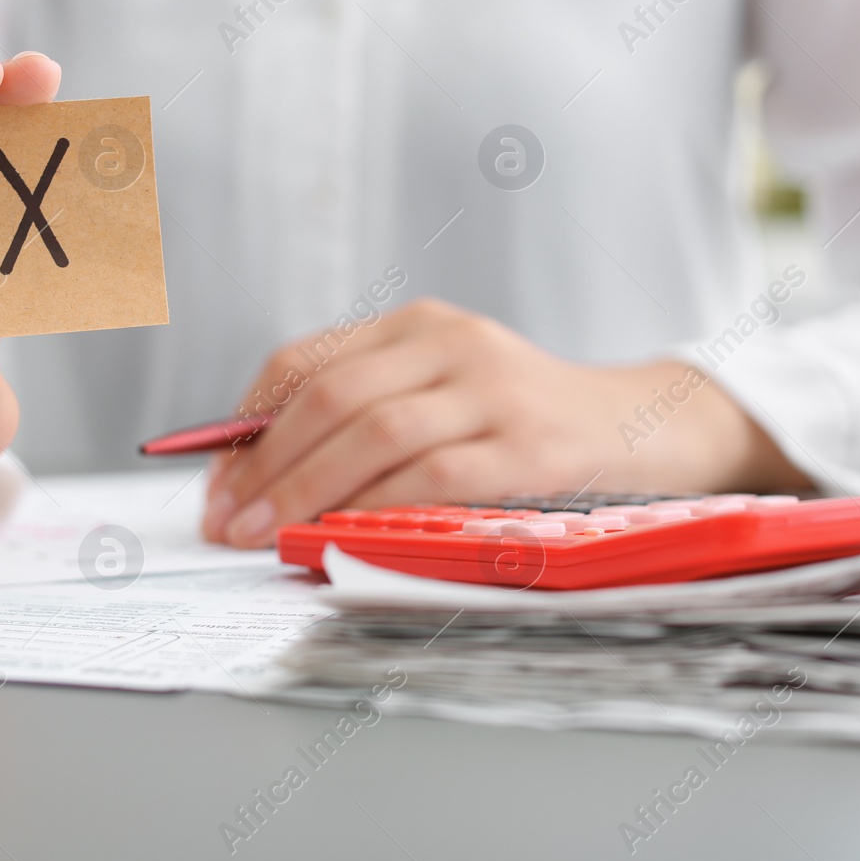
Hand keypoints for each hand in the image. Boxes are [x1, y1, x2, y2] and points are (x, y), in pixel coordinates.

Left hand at [200, 299, 807, 546]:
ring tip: (265, 535)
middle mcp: (451, 341)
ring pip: (376, 431)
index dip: (246, 425)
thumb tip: (258, 478)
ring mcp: (496, 388)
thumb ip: (367, 416)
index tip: (214, 484)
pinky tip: (343, 533)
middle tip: (225, 522)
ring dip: (306, 488)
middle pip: (330, 395)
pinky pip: (436, 473)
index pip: (304, 361)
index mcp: (416, 325)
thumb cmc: (523, 423)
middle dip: (264, 466)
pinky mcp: (533, 443)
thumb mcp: (444, 395)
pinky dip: (379, 506)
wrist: (645, 427)